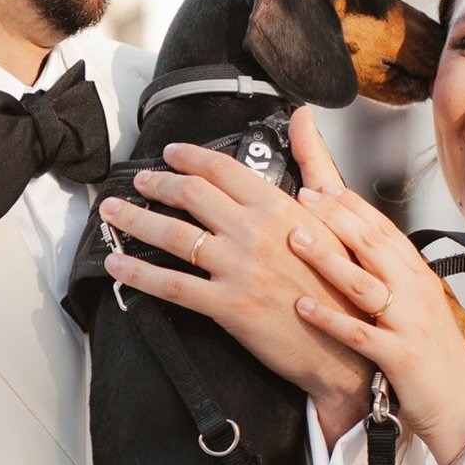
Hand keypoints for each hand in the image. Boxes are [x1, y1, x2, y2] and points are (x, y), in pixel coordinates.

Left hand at [97, 109, 369, 442]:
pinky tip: (117, 266)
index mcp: (279, 206)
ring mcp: (238, 268)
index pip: (222, 169)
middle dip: (156, 184)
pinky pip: (171, 285)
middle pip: (190, 195)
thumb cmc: (347, 284)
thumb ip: (314, 163)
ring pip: (172, 235)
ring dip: (134, 220)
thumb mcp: (336, 216)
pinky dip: (138, 273)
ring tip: (113, 212)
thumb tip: (303, 117)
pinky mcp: (227, 306)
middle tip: (138, 182)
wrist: (350, 347)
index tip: (170, 154)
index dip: (189, 157)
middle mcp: (253, 232)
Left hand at [289, 184, 464, 464]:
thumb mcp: (419, 312)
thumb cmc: (436, 363)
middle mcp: (416, 294)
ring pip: (363, 282)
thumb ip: (394, 282)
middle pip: (372, 244)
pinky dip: (329, 319)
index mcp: (419, 279)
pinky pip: (358, 334)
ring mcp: (409, 324)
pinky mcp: (399, 357)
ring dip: (327, 257)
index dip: (352, 206)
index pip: (384, 231)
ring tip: (295, 238)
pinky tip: (302, 307)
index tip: (322, 186)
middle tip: (304, 196)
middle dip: (336, 217)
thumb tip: (359, 255)